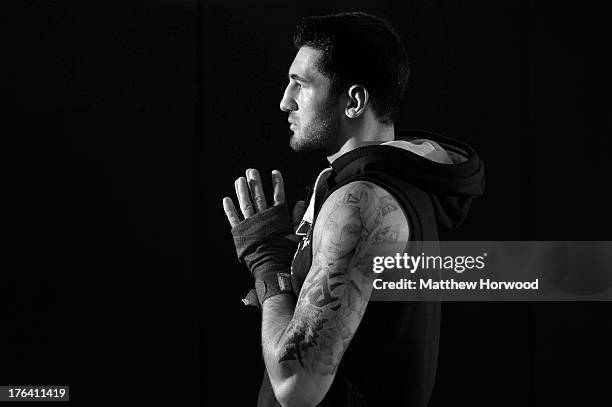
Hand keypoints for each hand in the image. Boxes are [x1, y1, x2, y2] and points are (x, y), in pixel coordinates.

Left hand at [222, 168, 304, 306]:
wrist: (271, 266)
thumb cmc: (286, 252)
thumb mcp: (297, 234)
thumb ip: (299, 218)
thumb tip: (300, 203)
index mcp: (277, 218)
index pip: (278, 196)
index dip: (277, 184)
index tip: (275, 172)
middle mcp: (262, 218)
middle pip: (258, 196)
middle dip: (255, 183)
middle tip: (252, 171)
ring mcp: (250, 224)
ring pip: (245, 204)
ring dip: (242, 191)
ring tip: (239, 179)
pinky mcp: (240, 232)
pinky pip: (233, 218)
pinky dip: (229, 209)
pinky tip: (226, 199)